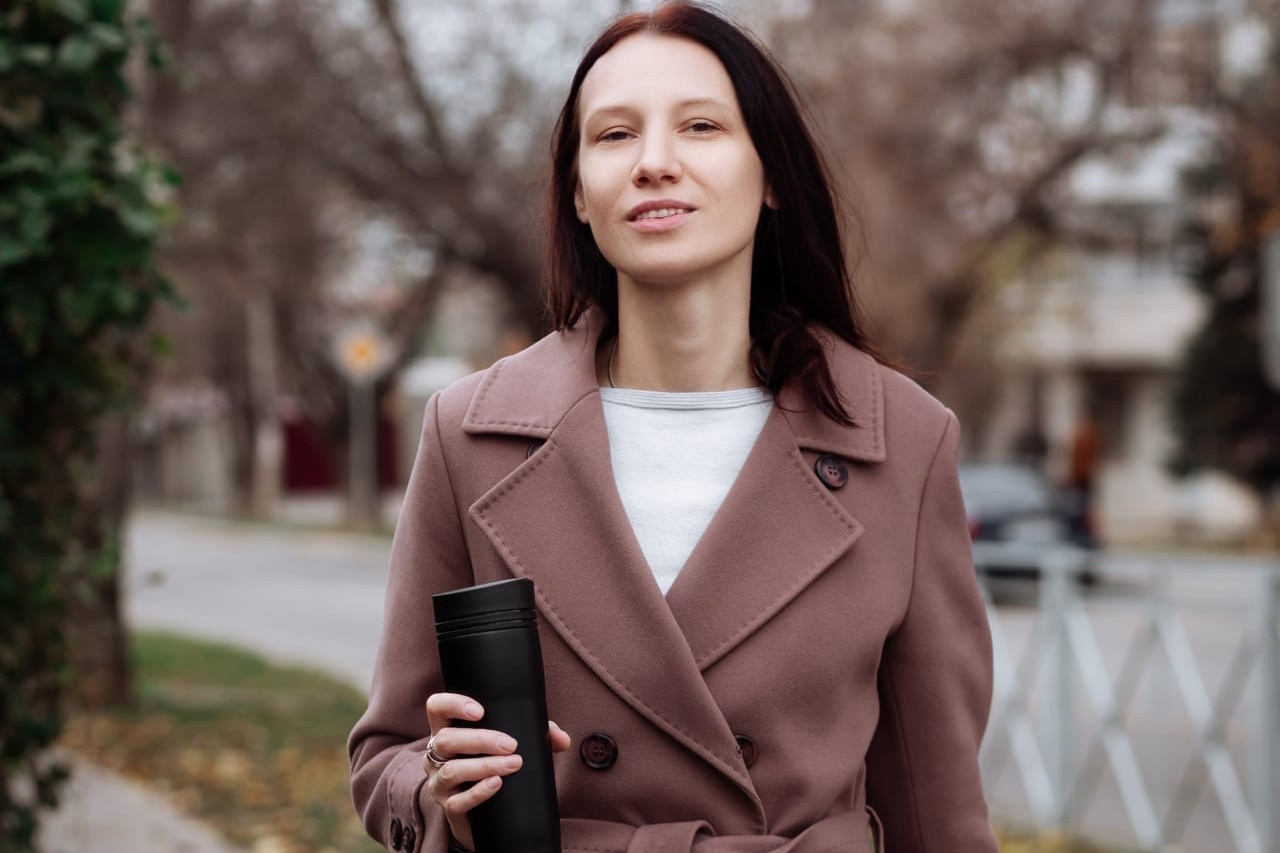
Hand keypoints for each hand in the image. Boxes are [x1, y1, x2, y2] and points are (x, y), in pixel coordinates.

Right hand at [422, 692, 571, 850]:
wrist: (485, 814)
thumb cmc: (495, 766)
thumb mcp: (511, 745)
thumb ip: (537, 736)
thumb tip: (562, 739)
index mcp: (448, 730)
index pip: (437, 707)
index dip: (453, 704)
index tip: (480, 711)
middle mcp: (436, 755)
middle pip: (446, 740)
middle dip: (480, 739)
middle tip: (511, 744)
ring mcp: (440, 782)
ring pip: (452, 770)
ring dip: (485, 765)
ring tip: (513, 764)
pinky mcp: (449, 807)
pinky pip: (459, 801)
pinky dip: (479, 792)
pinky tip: (497, 784)